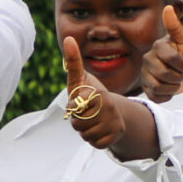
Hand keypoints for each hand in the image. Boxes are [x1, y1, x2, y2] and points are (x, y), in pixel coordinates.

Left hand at [61, 35, 125, 149]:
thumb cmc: (91, 93)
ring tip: (93, 121)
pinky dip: (94, 140)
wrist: (114, 112)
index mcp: (97, 93)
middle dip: (77, 121)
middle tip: (86, 114)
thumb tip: (68, 38)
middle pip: (77, 123)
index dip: (73, 99)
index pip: (74, 104)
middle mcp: (107, 106)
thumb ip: (73, 62)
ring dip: (85, 131)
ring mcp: (112, 122)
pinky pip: (94, 143)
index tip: (76, 80)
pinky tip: (100, 130)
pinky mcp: (114, 136)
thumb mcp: (81, 79)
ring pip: (85, 135)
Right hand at [141, 5, 182, 100]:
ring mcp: (145, 74)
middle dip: (178, 76)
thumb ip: (176, 26)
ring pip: (158, 87)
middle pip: (163, 74)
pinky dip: (167, 97)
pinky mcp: (147, 88)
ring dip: (173, 87)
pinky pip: (155, 97)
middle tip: (181, 73)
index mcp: (157, 47)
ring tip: (176, 81)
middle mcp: (148, 59)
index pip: (169, 58)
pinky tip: (171, 90)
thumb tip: (169, 7)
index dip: (181, 64)